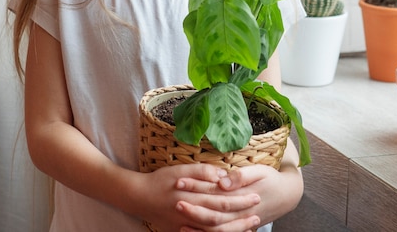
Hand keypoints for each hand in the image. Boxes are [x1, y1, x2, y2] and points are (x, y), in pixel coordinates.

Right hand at [134, 164, 261, 231]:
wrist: (138, 197)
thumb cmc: (161, 180)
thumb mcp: (181, 170)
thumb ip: (203, 172)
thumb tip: (223, 175)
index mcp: (193, 196)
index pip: (222, 200)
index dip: (240, 198)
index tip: (255, 195)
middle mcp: (191, 213)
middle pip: (221, 218)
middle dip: (241, 215)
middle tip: (257, 211)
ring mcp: (185, 226)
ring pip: (214, 231)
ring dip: (234, 229)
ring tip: (250, 225)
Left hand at [176, 163, 302, 229]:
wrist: (287, 195)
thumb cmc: (272, 179)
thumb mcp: (259, 171)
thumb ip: (240, 176)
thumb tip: (222, 180)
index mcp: (242, 196)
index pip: (214, 193)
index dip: (196, 187)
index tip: (179, 181)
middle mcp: (239, 212)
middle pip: (211, 212)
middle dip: (192, 205)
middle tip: (174, 197)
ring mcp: (238, 222)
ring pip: (214, 228)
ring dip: (195, 221)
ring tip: (179, 214)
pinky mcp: (238, 226)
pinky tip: (188, 229)